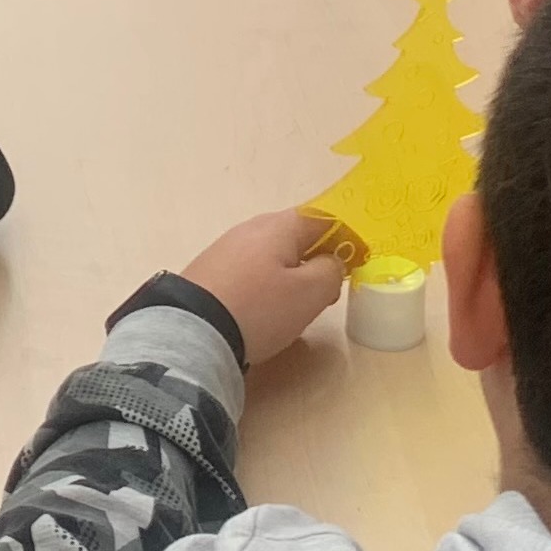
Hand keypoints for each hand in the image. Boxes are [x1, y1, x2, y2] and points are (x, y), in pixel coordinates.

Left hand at [179, 209, 352, 363]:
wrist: (192, 331)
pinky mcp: (208, 272)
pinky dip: (266, 284)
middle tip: (328, 289)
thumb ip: (330, 271)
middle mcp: (250, 228)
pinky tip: (264, 309)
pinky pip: (249, 271)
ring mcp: (225, 249)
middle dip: (316, 258)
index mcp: (279, 226)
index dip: (346, 238)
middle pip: (295, 236)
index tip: (358, 262)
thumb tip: (331, 262)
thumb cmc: (259, 308)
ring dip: (291, 274)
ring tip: (297, 305)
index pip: (323, 219)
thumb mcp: (309, 293)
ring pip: (271, 255)